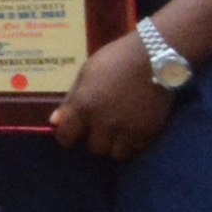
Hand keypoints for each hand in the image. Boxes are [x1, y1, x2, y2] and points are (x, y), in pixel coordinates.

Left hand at [52, 19, 177, 163]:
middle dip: (94, 140)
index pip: (66, 136)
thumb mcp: (86, 73)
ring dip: (114, 145)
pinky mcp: (149, 131)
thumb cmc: (116, 58)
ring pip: (117, 153)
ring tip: (117, 133)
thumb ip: (72, 99)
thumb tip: (56, 122)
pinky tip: (132, 130)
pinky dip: (133, 142)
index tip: (70, 132)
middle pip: (95, 148)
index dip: (66, 136)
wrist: (155, 57)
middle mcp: (104, 123)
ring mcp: (128, 129)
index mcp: (84, 106)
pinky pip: (137, 147)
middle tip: (98, 130)